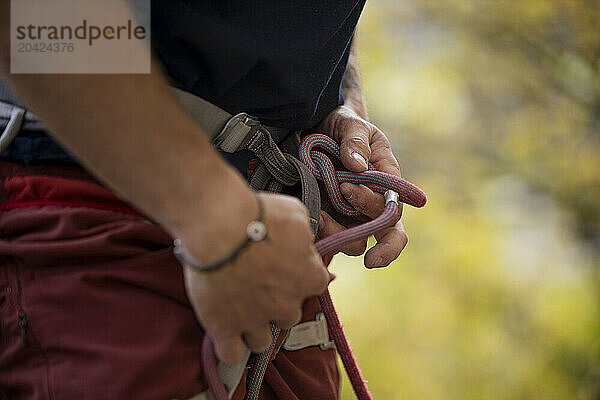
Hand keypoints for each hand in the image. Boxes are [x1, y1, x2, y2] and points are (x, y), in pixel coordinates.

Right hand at [179, 192, 329, 364]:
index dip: (299, 275)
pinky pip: (232, 355)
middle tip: (258, 285)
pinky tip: (226, 336)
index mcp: (309, 277)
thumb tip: (303, 242)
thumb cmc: (258, 214)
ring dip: (254, 328)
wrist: (219, 225)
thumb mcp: (296, 213)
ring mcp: (256, 319)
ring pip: (262, 340)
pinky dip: (230, 348)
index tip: (286, 266)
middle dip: (276, 304)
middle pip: (289, 316)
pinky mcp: (224, 327)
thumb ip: (305, 235)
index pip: (315, 285)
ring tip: (240, 310)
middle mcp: (287, 304)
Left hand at [318, 105, 407, 267]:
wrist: (319, 130)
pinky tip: (311, 219)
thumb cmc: (343, 127)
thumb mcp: (351, 125)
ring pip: (356, 243)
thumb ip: (356, 141)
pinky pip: (332, 239)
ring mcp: (353, 216)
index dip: (378, 210)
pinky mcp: (332, 221)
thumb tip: (358, 166)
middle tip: (333, 204)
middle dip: (358, 227)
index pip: (394, 210)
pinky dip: (322, 234)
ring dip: (338, 236)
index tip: (348, 190)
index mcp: (387, 182)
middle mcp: (374, 204)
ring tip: (318, 216)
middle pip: (380, 233)